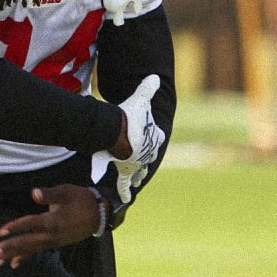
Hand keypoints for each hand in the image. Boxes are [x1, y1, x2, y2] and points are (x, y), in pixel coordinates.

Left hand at [0, 185, 101, 268]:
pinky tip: (13, 264)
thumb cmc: (80, 199)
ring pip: (30, 250)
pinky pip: (37, 252)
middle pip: (28, 242)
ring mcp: (53, 241)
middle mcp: (52, 234)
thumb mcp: (66, 192)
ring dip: (13, 255)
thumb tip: (34, 193)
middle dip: (10, 248)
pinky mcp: (54, 244)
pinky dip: (25, 258)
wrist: (99, 214)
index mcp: (54, 220)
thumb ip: (49, 194)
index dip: (16, 227)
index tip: (1, 231)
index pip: (31, 224)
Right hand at [110, 75, 163, 203]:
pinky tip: (125, 199)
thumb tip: (155, 76)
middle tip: (143, 161)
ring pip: (139, 172)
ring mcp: (137, 163)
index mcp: (153, 137)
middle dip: (146, 158)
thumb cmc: (131, 116)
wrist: (119, 131)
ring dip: (138, 175)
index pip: (156, 136)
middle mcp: (148, 153)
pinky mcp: (125, 170)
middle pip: (149, 156)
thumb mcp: (141, 98)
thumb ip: (148, 88)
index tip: (152, 136)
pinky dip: (124, 191)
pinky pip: (124, 184)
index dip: (154, 135)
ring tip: (137, 180)